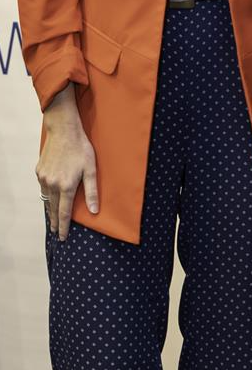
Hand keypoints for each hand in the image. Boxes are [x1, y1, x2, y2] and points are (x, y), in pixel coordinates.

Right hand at [36, 85, 98, 239]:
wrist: (63, 131)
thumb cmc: (81, 148)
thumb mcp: (91, 169)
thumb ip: (92, 191)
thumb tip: (94, 211)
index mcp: (66, 186)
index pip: (64, 213)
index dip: (64, 227)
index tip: (62, 238)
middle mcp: (52, 185)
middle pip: (53, 208)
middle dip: (55, 221)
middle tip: (55, 232)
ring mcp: (44, 178)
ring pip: (46, 199)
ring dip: (49, 209)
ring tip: (52, 218)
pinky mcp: (39, 171)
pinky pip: (43, 187)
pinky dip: (46, 195)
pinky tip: (49, 197)